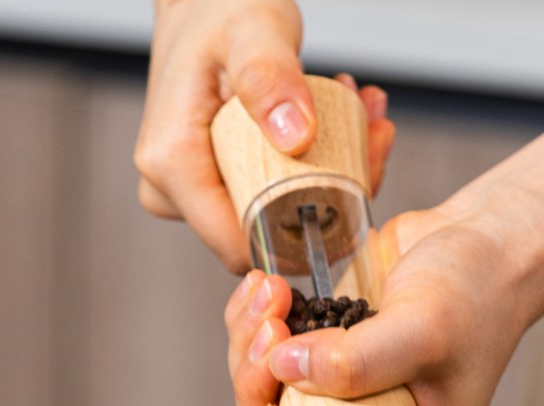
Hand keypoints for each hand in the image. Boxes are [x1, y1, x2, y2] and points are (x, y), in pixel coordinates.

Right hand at [135, 0, 395, 271]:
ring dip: (334, 175)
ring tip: (364, 120)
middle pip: (266, 231)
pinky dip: (315, 166)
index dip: (305, 234)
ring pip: (276, 215)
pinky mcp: (211, 186)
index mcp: (172, 167)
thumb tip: (294, 137)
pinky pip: (271, 196)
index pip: (242, 244)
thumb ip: (270, 78)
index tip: (358, 185)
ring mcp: (189, 193)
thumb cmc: (218, 9)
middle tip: (372, 135)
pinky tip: (346, 125)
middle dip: (333, 194)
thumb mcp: (251, 31)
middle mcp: (171, 191)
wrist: (200, 3)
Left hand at [224, 201, 543, 405]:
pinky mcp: (322, 356)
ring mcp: (340, 400)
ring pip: (262, 396)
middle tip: (271, 331)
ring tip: (272, 294)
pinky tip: (265, 286)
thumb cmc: (479, 296)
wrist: (486, 242)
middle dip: (256, 387)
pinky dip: (250, 321)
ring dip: (249, 345)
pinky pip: (265, 355)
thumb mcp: (426, 331)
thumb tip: (284, 369)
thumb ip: (360, 360)